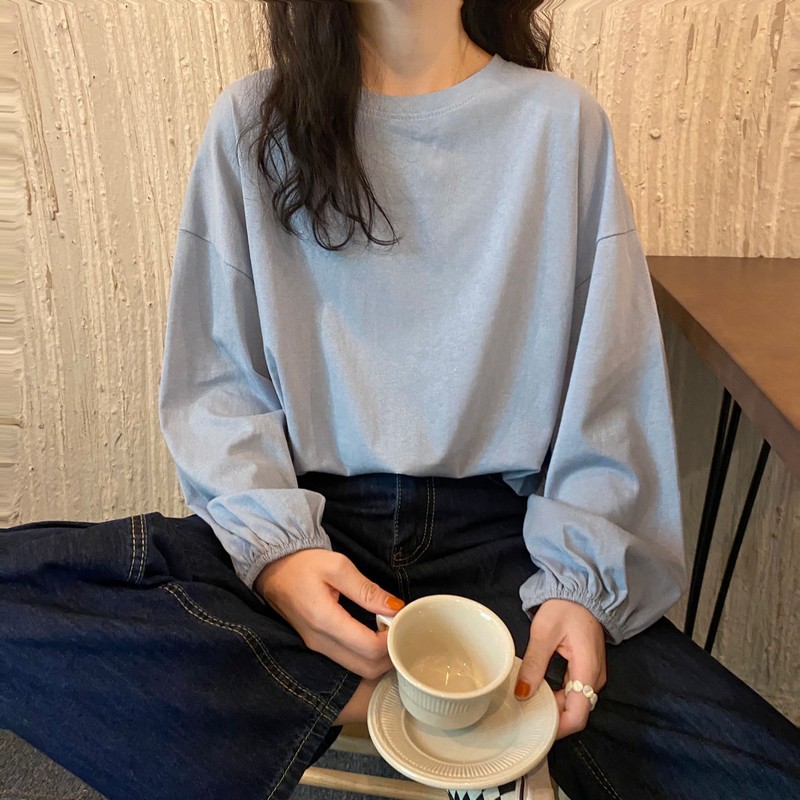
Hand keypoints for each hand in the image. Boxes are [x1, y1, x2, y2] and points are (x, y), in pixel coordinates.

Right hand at [254, 548, 403, 678]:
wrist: (272, 569)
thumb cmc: (303, 563)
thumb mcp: (337, 566)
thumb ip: (367, 589)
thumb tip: (395, 607)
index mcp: (325, 620)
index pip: (369, 648)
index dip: (391, 640)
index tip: (402, 622)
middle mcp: (320, 642)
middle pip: (366, 667)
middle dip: (390, 654)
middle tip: (400, 630)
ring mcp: (316, 648)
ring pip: (358, 669)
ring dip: (379, 658)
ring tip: (389, 632)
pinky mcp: (316, 647)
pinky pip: (347, 662)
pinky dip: (367, 656)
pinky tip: (374, 636)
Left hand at [514, 598, 606, 738]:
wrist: (583, 591)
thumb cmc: (565, 607)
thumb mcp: (544, 632)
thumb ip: (534, 663)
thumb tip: (523, 693)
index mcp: (587, 670)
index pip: (578, 715)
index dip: (558, 727)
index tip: (536, 728)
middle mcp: (595, 678)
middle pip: (577, 712)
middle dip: (553, 719)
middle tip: (525, 717)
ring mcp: (593, 674)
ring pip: (575, 703)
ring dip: (555, 708)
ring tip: (529, 707)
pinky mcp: (587, 670)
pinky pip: (575, 692)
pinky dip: (558, 697)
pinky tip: (540, 693)